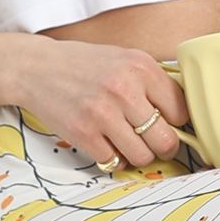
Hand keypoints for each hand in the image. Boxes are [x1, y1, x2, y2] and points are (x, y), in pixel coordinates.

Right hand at [18, 38, 191, 167]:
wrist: (36, 68)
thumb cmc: (84, 65)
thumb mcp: (124, 59)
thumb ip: (152, 81)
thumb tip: (182, 115)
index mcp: (141, 67)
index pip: (181, 111)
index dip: (176, 123)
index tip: (168, 124)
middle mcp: (125, 89)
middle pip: (166, 140)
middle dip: (163, 147)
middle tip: (154, 144)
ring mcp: (103, 113)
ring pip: (142, 156)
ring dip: (138, 155)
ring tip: (127, 143)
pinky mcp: (83, 133)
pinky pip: (114, 161)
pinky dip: (113, 158)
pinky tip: (106, 144)